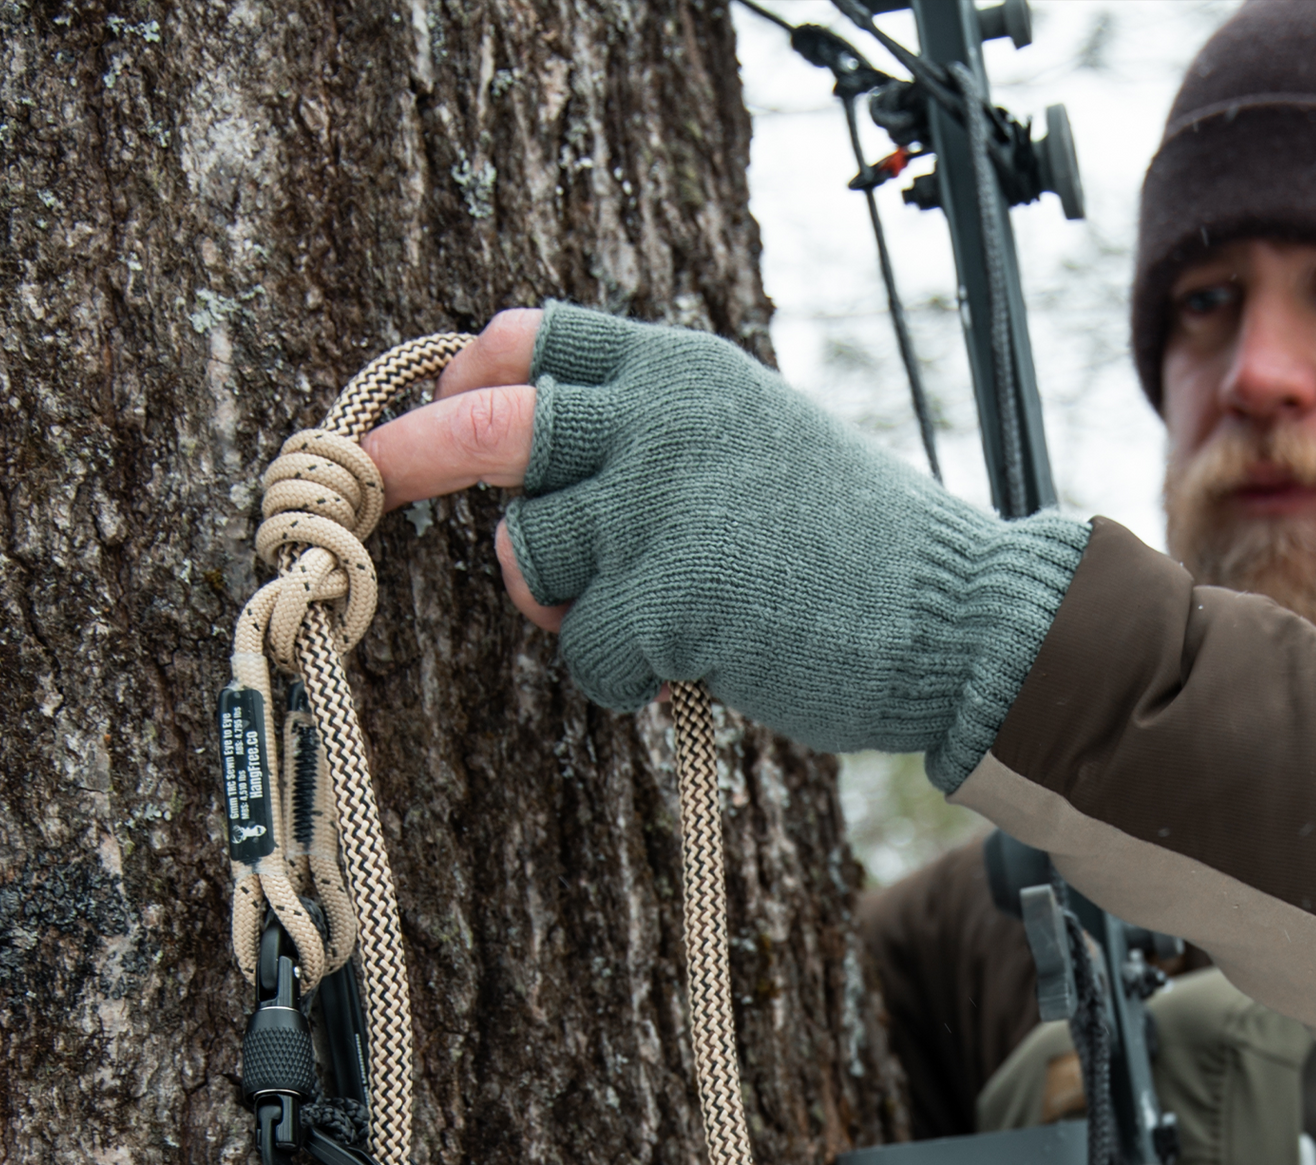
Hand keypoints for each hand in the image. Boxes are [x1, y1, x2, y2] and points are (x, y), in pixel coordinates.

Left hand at [364, 302, 1087, 768]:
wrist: (953, 615)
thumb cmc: (845, 546)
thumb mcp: (747, 445)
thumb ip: (647, 442)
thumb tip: (519, 493)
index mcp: (680, 370)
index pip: (535, 338)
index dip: (465, 377)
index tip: (437, 413)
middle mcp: (662, 417)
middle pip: (491, 426)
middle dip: (410, 454)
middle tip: (362, 476)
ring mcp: (663, 503)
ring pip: (533, 560)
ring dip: (572, 607)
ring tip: (660, 619)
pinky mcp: (673, 593)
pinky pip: (583, 649)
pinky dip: (621, 676)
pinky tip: (689, 668)